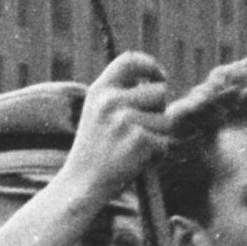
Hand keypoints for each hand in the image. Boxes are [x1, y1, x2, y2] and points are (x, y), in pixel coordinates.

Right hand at [62, 52, 172, 202]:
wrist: (80, 185)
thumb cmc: (94, 151)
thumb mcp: (97, 113)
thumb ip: (120, 94)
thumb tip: (159, 82)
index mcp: (99, 90)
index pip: (130, 60)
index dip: (150, 66)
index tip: (159, 77)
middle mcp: (111, 100)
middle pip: (160, 91)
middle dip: (159, 110)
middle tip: (139, 130)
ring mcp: (125, 120)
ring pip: (166, 119)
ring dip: (158, 136)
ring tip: (132, 148)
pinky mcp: (140, 140)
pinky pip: (164, 142)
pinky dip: (156, 155)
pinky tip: (135, 161)